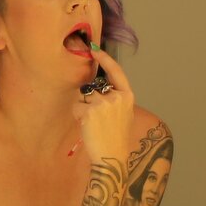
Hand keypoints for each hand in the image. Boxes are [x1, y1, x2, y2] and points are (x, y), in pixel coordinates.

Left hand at [73, 46, 135, 161]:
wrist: (112, 156)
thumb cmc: (116, 137)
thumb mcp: (123, 114)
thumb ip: (115, 98)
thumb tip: (97, 87)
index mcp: (127, 96)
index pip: (116, 72)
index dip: (105, 59)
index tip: (94, 50)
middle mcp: (116, 97)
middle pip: (94, 88)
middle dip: (90, 100)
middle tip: (98, 120)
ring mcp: (103, 103)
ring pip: (84, 97)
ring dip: (83, 108)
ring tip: (93, 124)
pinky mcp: (89, 111)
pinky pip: (77, 106)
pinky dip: (78, 116)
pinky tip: (87, 127)